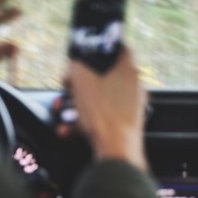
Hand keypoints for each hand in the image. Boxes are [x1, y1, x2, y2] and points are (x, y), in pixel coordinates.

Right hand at [64, 48, 147, 170]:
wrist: (116, 151)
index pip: (121, 47)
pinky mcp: (126, 124)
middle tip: (69, 88)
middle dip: (82, 83)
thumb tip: (71, 68)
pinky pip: (101, 117)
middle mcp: (134, 87)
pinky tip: (68, 129)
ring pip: (100, 99)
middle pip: (105, 76)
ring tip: (63, 113)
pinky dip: (85, 122)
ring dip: (79, 105)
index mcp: (128, 70)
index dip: (104, 46)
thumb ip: (74, 68)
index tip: (91, 50)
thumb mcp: (80, 81)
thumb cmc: (104, 115)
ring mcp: (131, 106)